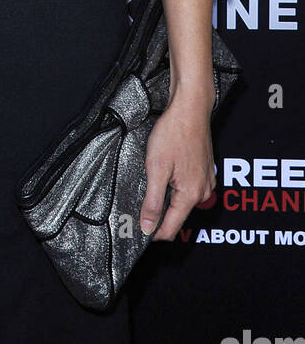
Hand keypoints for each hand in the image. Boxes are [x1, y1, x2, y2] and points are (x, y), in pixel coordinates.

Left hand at [139, 97, 214, 239]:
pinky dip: (176, 187)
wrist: (190, 109)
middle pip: (178, 215)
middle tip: (138, 209)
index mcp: (191, 195)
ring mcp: (206, 180)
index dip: (154, 233)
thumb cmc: (173, 134)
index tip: (139, 234)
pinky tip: (165, 175)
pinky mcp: (204, 170)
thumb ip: (153, 201)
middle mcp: (203, 191)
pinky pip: (188, 187)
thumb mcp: (156, 169)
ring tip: (150, 188)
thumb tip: (148, 226)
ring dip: (167, 199)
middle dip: (160, 216)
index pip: (172, 227)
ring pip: (183, 200)